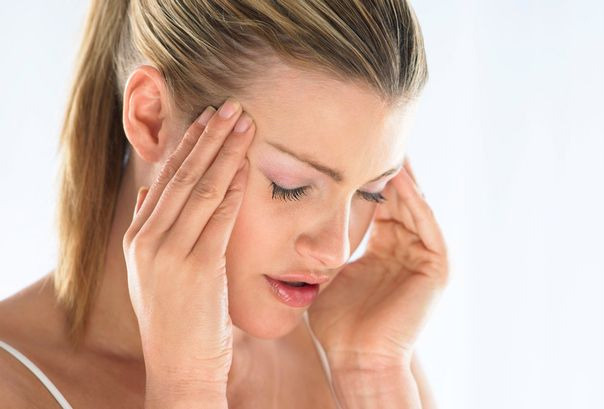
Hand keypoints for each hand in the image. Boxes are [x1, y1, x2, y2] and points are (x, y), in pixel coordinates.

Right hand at [122, 98, 254, 397]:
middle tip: (231, 106)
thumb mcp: (151, 271)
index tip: (206, 118)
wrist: (180, 364)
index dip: (188, 144)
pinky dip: (234, 187)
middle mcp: (149, 240)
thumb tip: (149, 193)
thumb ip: (150, 229)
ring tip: (244, 124)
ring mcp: (171, 252)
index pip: (166, 179)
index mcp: (138, 237)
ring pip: (202, 189)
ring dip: (226, 152)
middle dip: (209, 136)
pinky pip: (220, 217)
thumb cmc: (175, 317)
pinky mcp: (199, 267)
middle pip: (184, 175)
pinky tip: (246, 165)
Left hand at [307, 156, 448, 370]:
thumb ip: (324, 245)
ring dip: (398, 175)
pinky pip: (425, 220)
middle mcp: (407, 248)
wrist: (357, 358)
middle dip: (382, 168)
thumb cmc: (337, 323)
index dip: (362, 178)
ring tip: (383, 143)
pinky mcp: (438, 264)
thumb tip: (297, 218)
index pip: (376, 204)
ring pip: (412, 204)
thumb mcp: (329, 273)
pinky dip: (412, 197)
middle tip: (368, 134)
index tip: (345, 150)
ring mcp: (425, 256)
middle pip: (397, 198)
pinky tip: (396, 173)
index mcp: (385, 250)